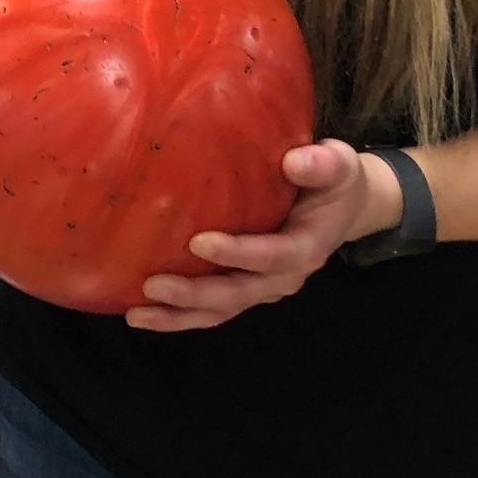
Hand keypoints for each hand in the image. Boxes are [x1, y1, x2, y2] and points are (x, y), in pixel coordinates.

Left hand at [126, 140, 372, 333]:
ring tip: (137, 314)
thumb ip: (323, 164)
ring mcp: (263, 287)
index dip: (237, 253)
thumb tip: (295, 162)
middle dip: (196, 294)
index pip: (271, 256)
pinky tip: (143, 312)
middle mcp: (284, 276)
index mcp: (306, 247)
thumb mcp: (337, 165)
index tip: (198, 242)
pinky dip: (180, 315)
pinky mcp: (246, 288)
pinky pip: (213, 309)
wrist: (340, 206)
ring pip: (220, 310)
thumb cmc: (332, 180)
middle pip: (238, 293)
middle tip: (154, 284)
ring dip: (179, 315)